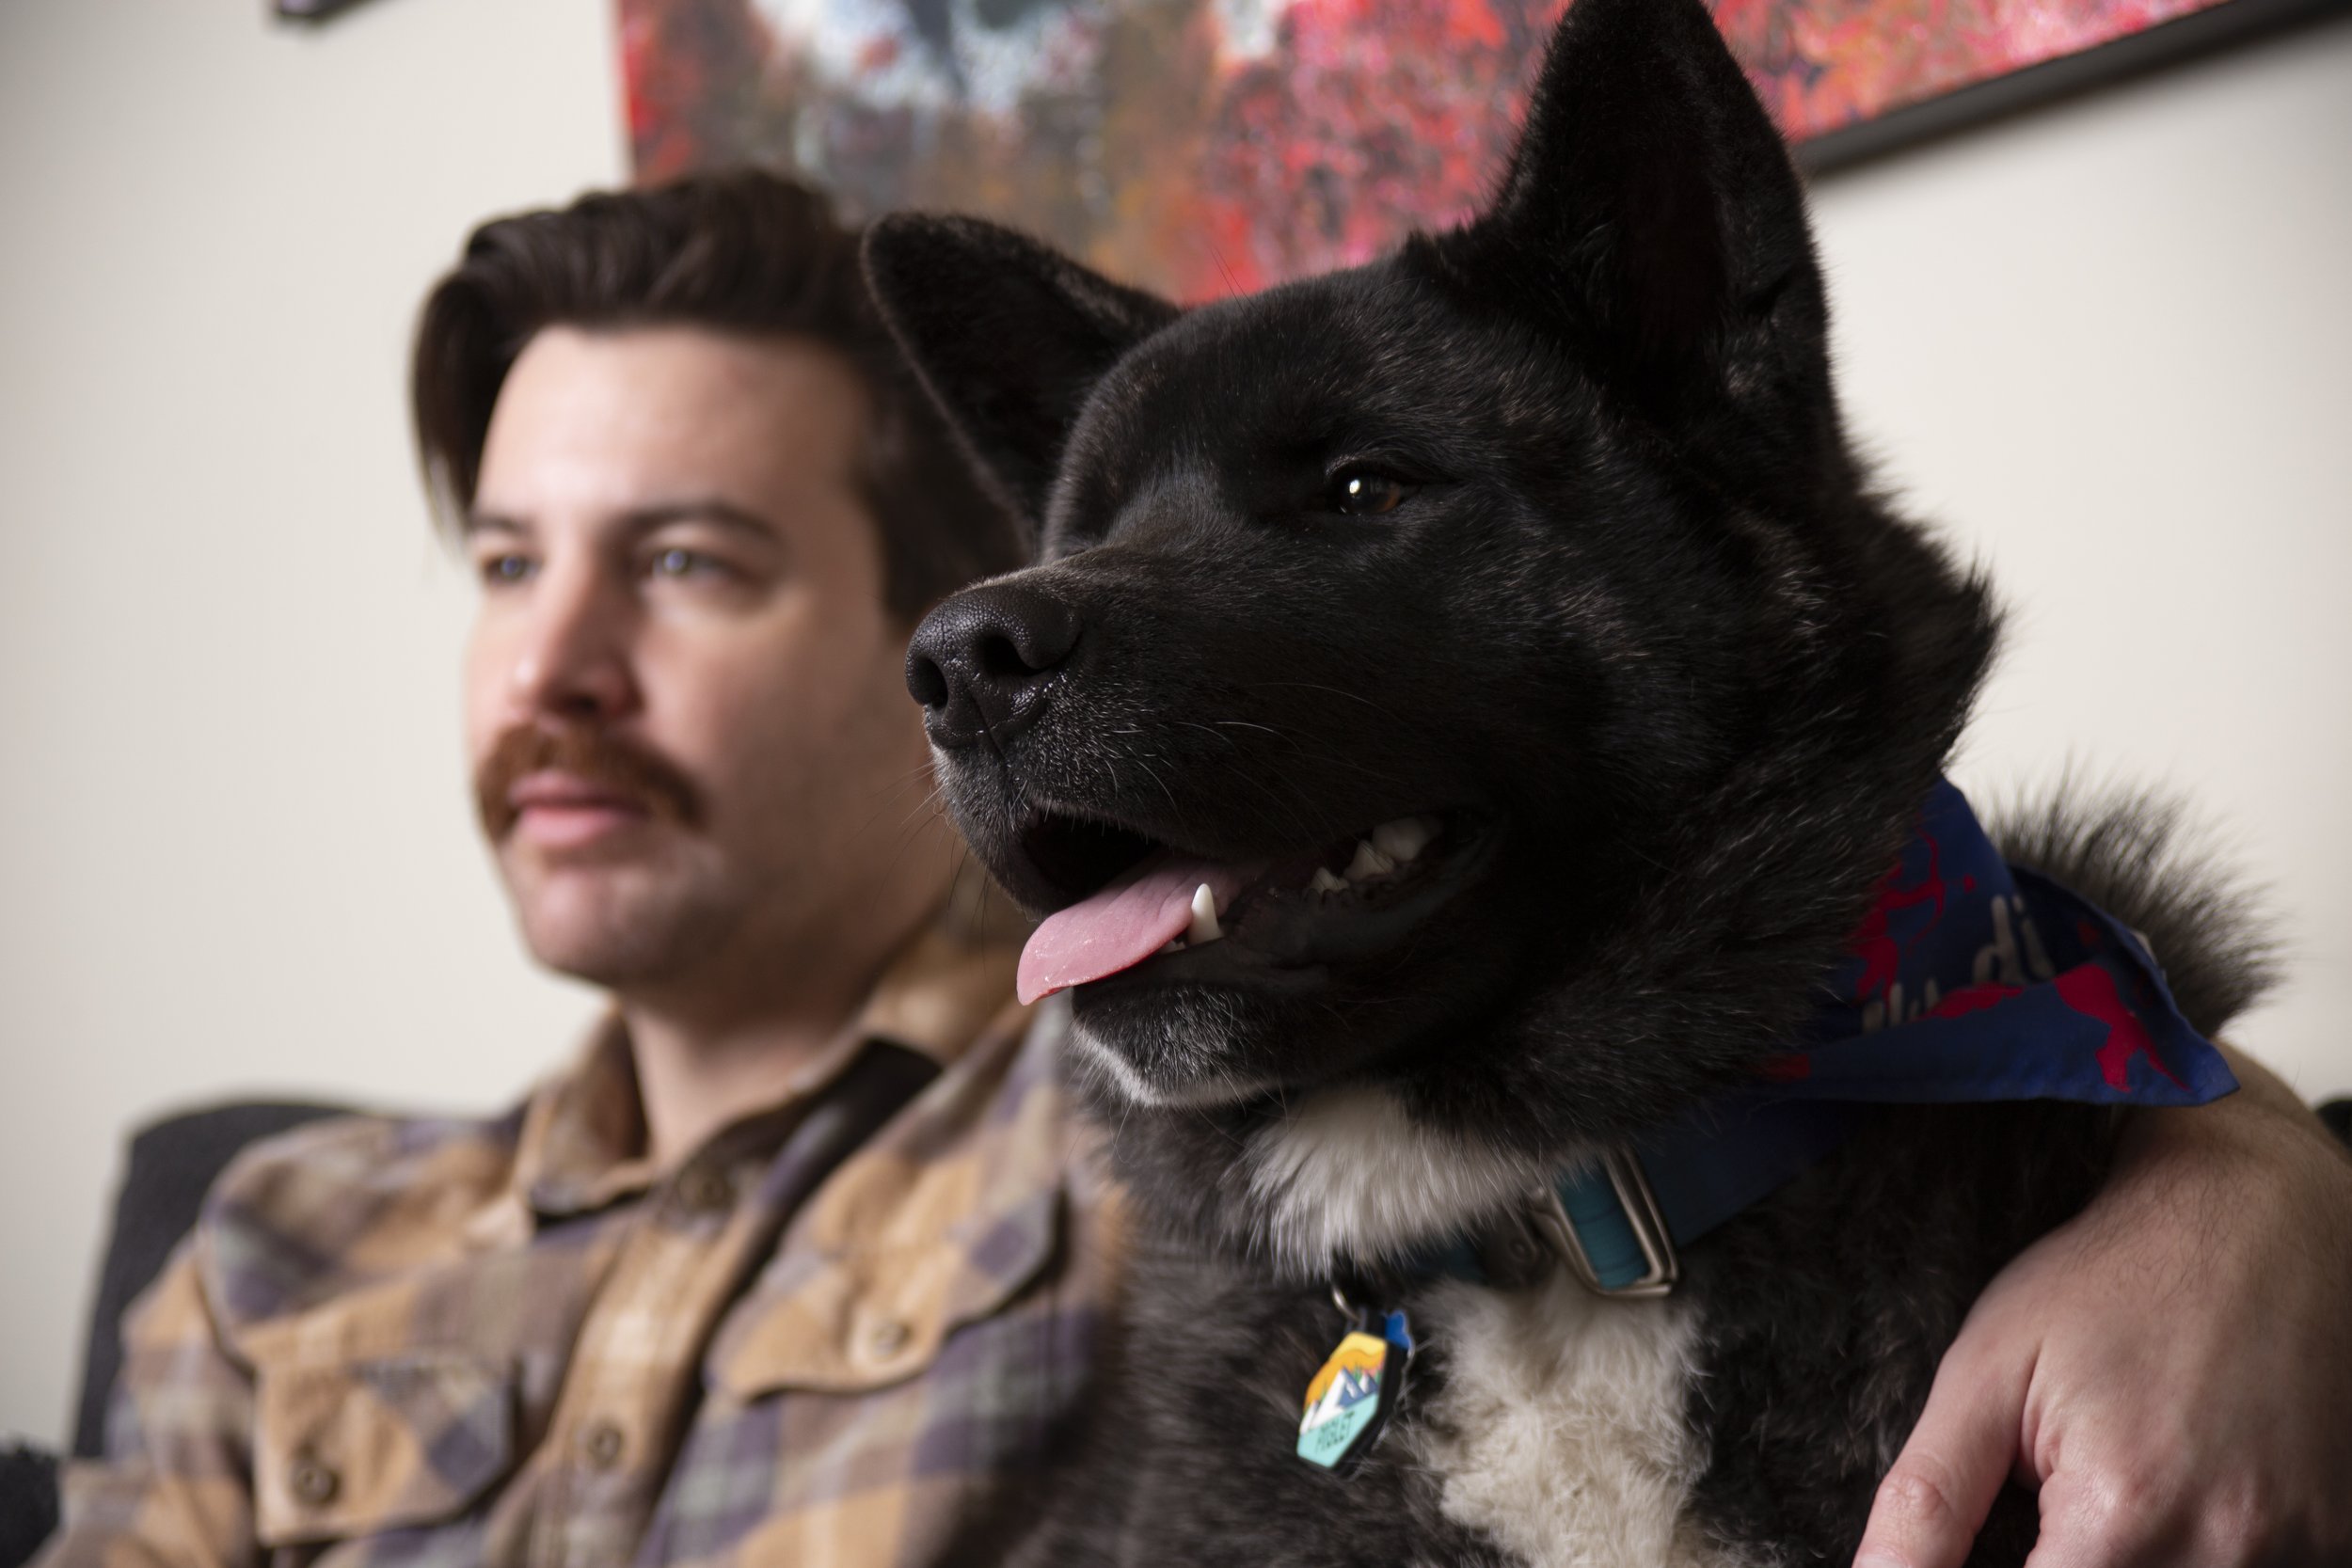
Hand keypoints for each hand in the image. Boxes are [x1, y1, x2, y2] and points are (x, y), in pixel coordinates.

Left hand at [1854, 1051, 2351, 1567]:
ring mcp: (2297, 1550)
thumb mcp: (1987, 1373)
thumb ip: (1928, 1499)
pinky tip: (2182, 1488)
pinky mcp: (2336, 1540)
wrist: (2258, 1219)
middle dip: (2064, 1563)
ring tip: (2121, 1476)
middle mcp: (2222, 1550)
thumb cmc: (2110, 1282)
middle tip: (2052, 1501)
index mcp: (2120, 1514)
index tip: (1997, 1543)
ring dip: (2131, 1555)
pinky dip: (2195, 1550)